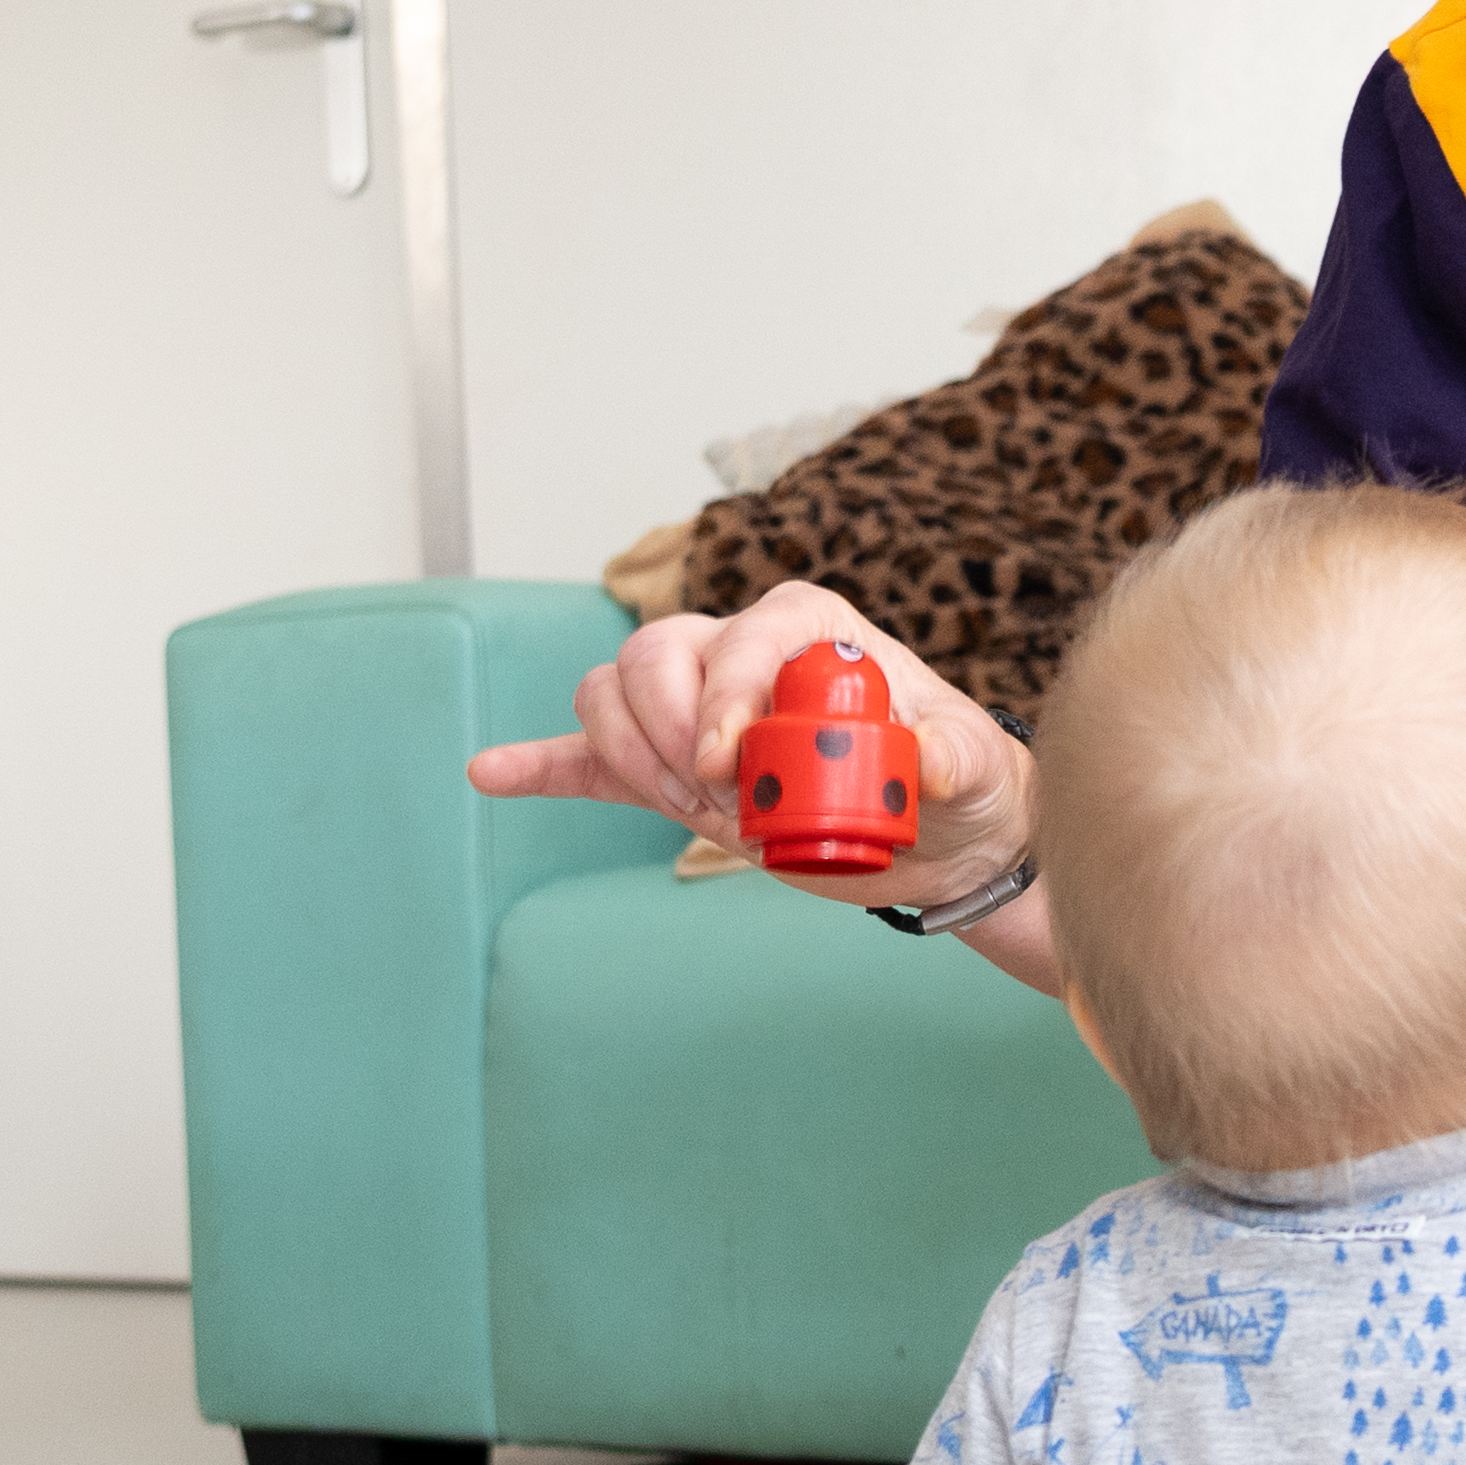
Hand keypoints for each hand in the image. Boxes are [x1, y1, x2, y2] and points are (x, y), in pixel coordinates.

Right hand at [468, 582, 1039, 922]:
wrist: (944, 836)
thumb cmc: (961, 781)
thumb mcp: (975, 765)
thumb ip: (953, 757)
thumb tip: (918, 758)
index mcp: (807, 628)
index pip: (737, 637)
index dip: (719, 695)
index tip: (726, 763)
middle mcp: (740, 653)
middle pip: (655, 655)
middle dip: (667, 726)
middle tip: (714, 796)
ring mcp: (696, 712)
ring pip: (613, 693)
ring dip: (630, 753)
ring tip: (692, 808)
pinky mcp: (674, 774)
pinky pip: (587, 759)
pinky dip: (540, 765)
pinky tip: (490, 773)